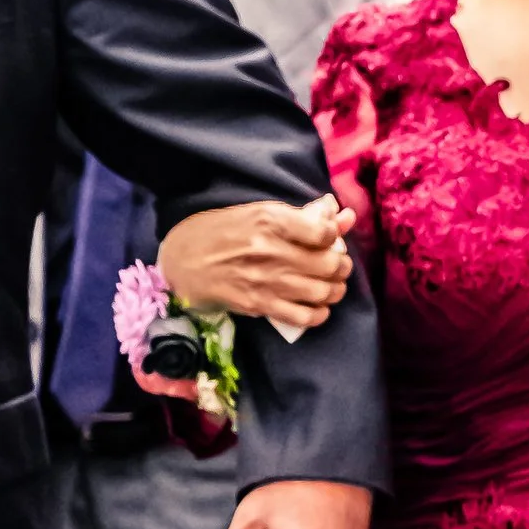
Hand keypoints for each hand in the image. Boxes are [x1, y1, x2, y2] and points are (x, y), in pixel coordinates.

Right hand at [158, 196, 354, 332]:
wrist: (183, 259)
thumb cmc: (223, 230)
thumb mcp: (261, 212)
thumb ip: (304, 215)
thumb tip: (344, 215)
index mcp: (271, 220)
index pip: (324, 232)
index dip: (334, 236)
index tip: (329, 239)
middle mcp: (271, 250)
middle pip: (330, 264)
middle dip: (342, 266)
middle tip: (339, 265)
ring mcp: (265, 280)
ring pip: (322, 292)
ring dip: (335, 290)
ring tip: (332, 286)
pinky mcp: (259, 304)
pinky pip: (303, 316)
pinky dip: (318, 314)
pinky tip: (318, 307)